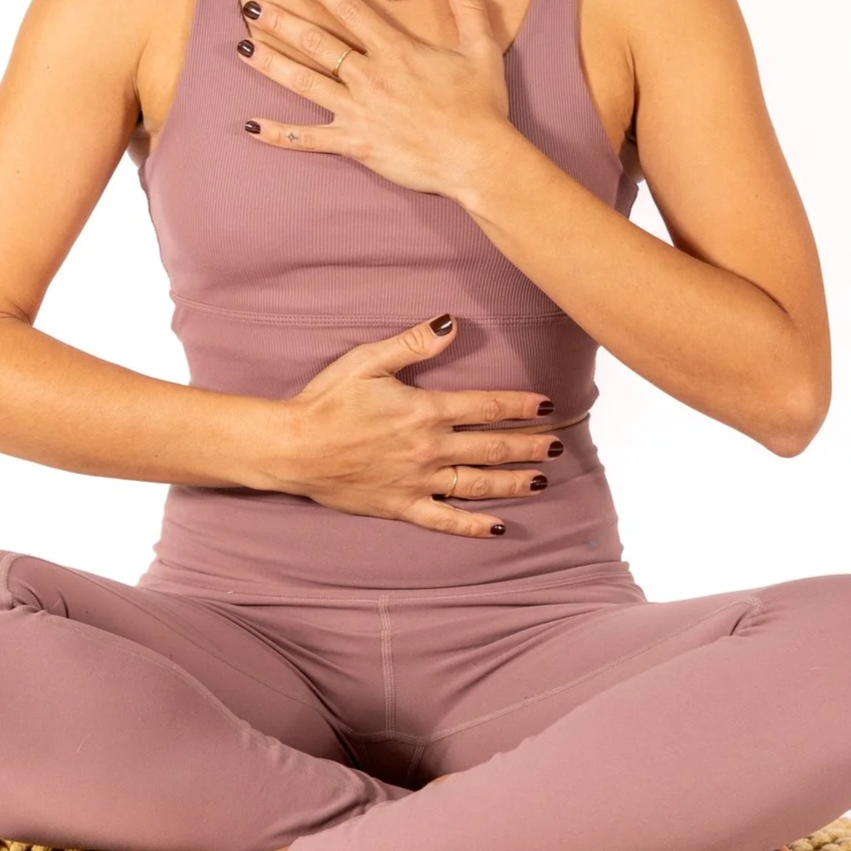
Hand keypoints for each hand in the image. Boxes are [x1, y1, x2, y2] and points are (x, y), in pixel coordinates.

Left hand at [236, 0, 511, 197]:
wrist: (477, 158)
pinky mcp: (356, 144)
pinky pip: (309, 138)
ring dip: (271, 65)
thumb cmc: (481, 107)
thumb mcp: (482, 51)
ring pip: (305, 83)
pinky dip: (279, 134)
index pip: (351, 12)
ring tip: (242, 48)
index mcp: (396, 52)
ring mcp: (359, 112)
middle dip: (281, 23)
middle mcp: (370, 77)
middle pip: (316, 43)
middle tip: (251, 7)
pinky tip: (252, 126)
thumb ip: (469, 11)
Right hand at [266, 315, 560, 538]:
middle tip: (557, 445)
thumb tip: (452, 323)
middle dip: (529, 445)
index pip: (486, 407)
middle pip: (492, 447)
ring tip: (540, 479)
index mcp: (425, 411)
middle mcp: (429, 449)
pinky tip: (497, 527)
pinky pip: (445, 520)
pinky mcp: (402, 506)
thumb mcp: (369, 360)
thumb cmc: (327, 400)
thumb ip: (414, 342)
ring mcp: (418, 481)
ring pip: (478, 484)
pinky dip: (473, 526)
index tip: (546, 404)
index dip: (520, 405)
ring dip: (513, 481)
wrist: (293, 447)